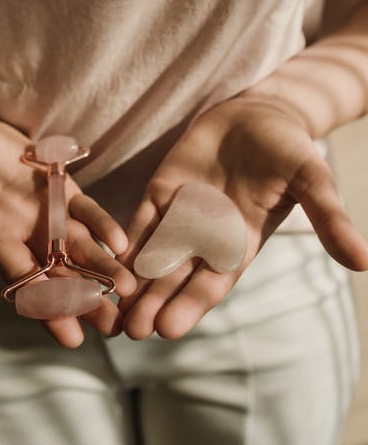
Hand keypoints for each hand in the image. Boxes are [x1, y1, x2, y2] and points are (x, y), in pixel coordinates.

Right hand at [0, 111, 135, 346]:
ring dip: (103, 268)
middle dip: (87, 298)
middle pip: (58, 272)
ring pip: (78, 246)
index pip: (21, 276)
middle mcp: (20, 230)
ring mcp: (42, 210)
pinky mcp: (58, 187)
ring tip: (131, 292)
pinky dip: (102, 224)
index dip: (45, 305)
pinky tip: (123, 242)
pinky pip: (85, 209)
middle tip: (118, 327)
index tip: (72, 337)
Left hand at [118, 95, 367, 339]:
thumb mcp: (310, 180)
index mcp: (240, 242)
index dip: (192, 304)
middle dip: (154, 303)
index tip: (170, 328)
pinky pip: (139, 221)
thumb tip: (365, 262)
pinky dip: (122, 241)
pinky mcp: (160, 192)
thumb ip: (329, 218)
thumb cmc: (287, 148)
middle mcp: (206, 238)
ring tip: (111, 310)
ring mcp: (180, 215)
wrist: (258, 113)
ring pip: (152, 255)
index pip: (213, 282)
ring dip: (132, 281)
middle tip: (130, 332)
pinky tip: (102, 261)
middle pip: (176, 277)